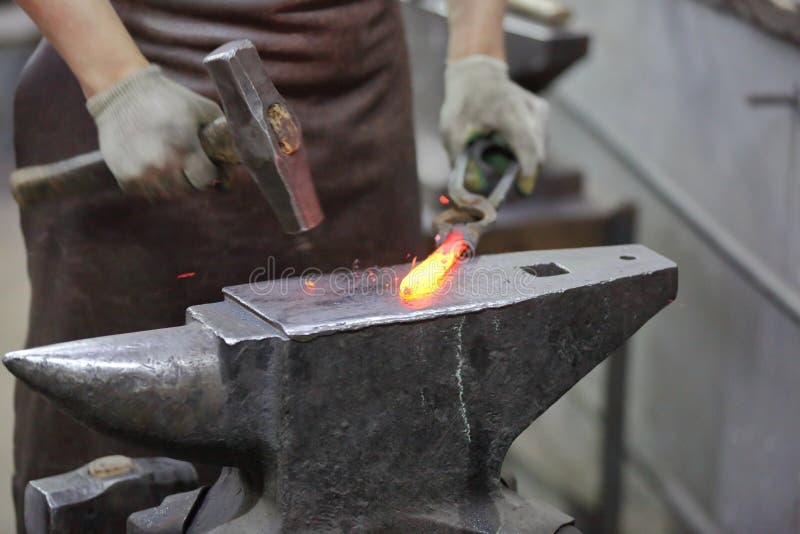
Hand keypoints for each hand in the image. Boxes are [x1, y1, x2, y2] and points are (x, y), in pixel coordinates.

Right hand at [87, 65, 223, 197]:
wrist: (122, 91)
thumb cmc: (169, 98)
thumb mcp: (203, 110)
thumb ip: (223, 133)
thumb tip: (238, 156)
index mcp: (185, 148)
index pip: (207, 180)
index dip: (211, 172)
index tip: (208, 164)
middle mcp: (163, 165)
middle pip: (188, 190)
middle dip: (193, 178)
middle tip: (189, 162)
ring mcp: (142, 173)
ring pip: (168, 194)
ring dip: (172, 183)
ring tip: (171, 162)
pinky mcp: (125, 177)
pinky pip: (146, 192)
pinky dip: (152, 183)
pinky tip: (152, 164)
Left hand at [440, 55, 547, 194]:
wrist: (476, 74)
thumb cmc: (462, 105)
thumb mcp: (453, 134)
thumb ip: (463, 163)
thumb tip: (476, 188)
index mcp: (510, 113)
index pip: (527, 148)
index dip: (527, 173)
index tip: (522, 191)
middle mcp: (531, 110)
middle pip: (535, 153)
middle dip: (517, 167)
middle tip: (491, 161)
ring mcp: (540, 110)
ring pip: (536, 148)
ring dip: (516, 155)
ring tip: (492, 140)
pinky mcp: (542, 112)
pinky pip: (536, 140)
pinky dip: (520, 145)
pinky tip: (502, 134)